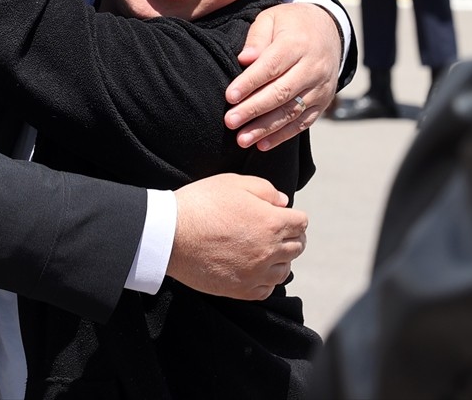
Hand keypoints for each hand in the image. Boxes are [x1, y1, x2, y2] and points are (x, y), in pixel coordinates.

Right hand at [167, 174, 306, 299]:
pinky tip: (254, 268)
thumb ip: (265, 190)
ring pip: (285, 270)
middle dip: (290, 236)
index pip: (301, 223)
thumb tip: (283, 202)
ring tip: (264, 250)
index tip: (281, 215)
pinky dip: (265, 279)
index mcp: (272, 223)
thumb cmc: (200, 204)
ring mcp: (256, 273)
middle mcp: (270, 251)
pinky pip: (267, 289)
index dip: (292, 216)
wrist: (170, 234)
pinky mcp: (241, 290)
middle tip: (274, 231)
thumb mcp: (233, 182)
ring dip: (280, 259)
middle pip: (297, 247)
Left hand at [224, 4, 341, 150]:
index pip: (271, 67)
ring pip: (292, 112)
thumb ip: (257, 38)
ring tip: (242, 139)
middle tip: (230, 121)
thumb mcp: (272, 19)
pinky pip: (303, 122)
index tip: (229, 96)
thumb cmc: (291, 24)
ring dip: (266, 128)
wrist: (329, 30)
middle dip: (253, 109)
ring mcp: (321, 87)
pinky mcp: (323, 102)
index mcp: (297, 44)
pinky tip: (262, 144)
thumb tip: (244, 59)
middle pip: (281, 92)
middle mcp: (312, 68)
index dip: (250, 83)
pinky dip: (283, 135)